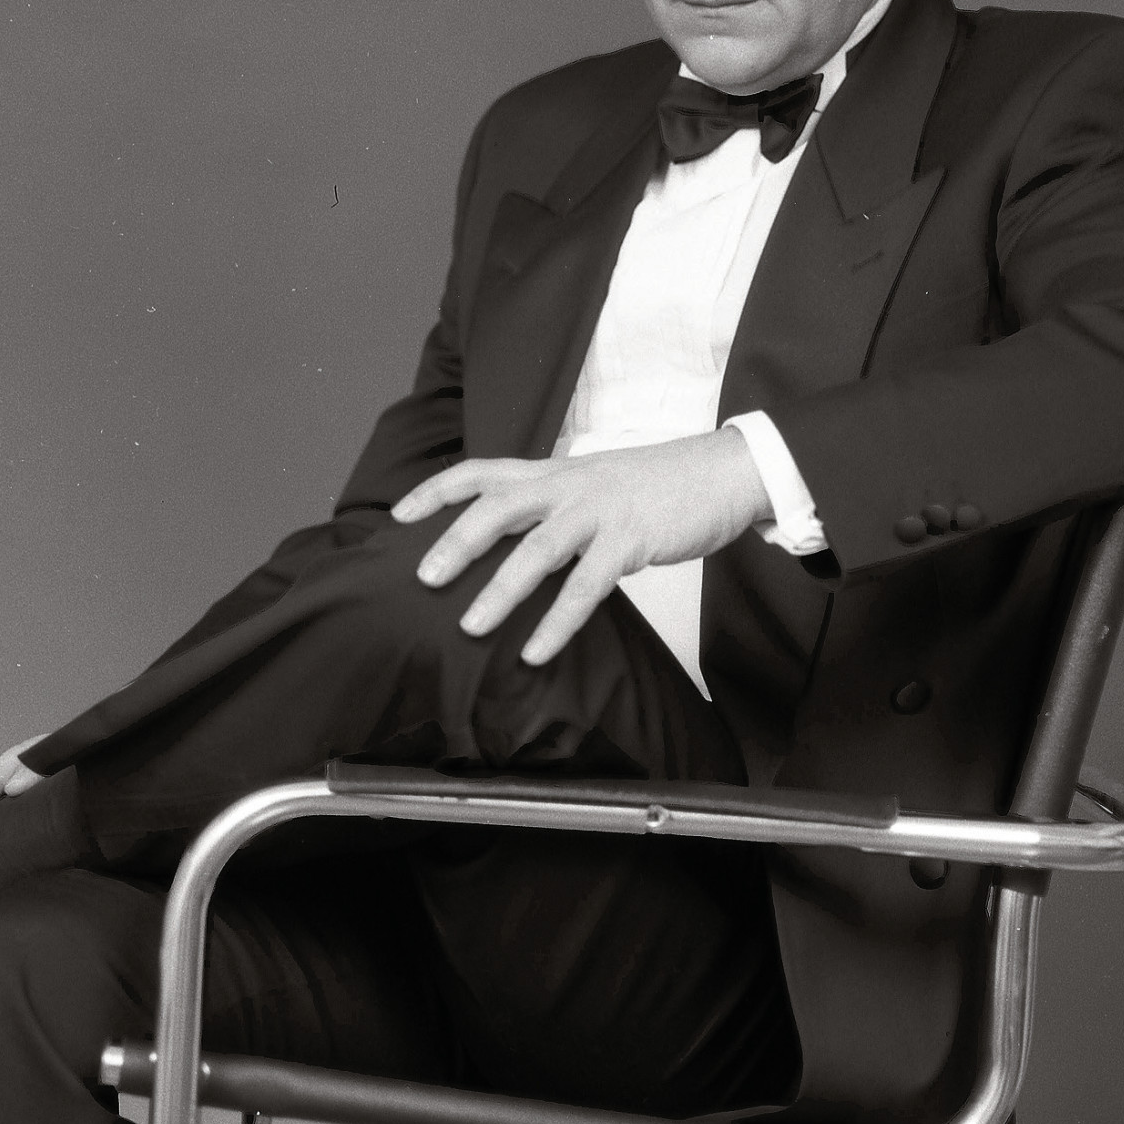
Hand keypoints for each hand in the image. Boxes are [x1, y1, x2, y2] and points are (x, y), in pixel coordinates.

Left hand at [391, 429, 769, 664]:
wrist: (724, 472)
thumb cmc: (657, 485)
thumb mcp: (593, 483)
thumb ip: (552, 507)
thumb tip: (512, 542)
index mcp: (554, 472)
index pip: (481, 472)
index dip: (436, 491)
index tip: (399, 517)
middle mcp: (568, 486)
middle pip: (497, 507)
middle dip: (456, 542)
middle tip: (423, 578)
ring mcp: (599, 512)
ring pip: (537, 549)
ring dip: (500, 590)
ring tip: (471, 626)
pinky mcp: (631, 540)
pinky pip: (586, 587)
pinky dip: (558, 622)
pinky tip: (536, 652)